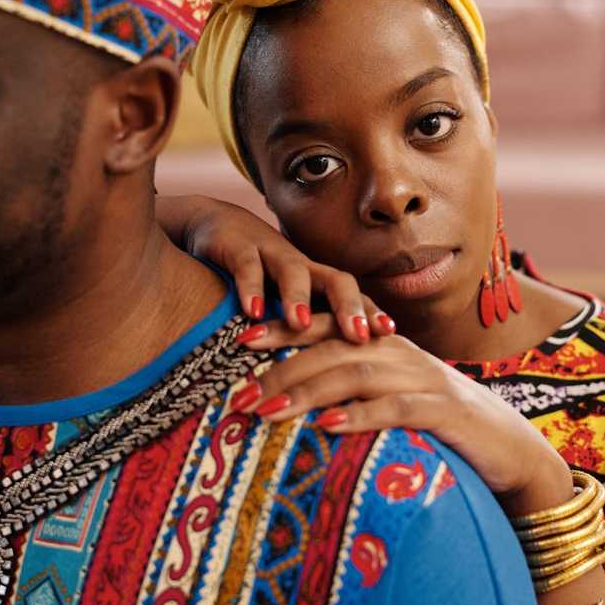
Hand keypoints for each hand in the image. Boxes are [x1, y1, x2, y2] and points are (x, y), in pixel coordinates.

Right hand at [181, 197, 394, 342]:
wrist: (213, 221)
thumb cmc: (256, 274)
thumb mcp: (279, 301)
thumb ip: (300, 333)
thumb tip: (322, 382)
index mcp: (315, 281)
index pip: (353, 297)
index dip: (370, 313)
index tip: (390, 335)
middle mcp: (300, 266)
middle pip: (335, 280)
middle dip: (349, 306)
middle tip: (358, 335)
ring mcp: (269, 253)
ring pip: (292, 271)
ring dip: (298, 297)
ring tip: (301, 324)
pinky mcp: (237, 246)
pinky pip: (247, 265)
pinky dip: (250, 287)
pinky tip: (251, 312)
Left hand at [234, 319, 574, 513]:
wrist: (508, 447)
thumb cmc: (439, 424)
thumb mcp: (391, 398)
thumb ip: (351, 389)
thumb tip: (289, 399)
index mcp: (384, 344)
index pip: (327, 325)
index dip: (283, 327)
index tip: (238, 340)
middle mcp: (400, 352)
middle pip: (332, 348)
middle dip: (282, 367)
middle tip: (241, 393)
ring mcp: (423, 378)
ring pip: (356, 373)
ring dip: (308, 391)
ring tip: (270, 410)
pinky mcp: (443, 411)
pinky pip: (396, 408)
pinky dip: (360, 416)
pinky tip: (328, 428)